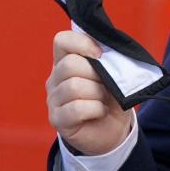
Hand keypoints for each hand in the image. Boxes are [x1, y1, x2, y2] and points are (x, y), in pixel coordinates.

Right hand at [46, 30, 130, 155]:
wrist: (111, 130)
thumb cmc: (112, 98)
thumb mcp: (116, 76)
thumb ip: (112, 61)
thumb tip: (112, 53)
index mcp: (67, 61)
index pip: (62, 40)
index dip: (82, 43)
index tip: (100, 54)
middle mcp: (55, 78)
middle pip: (70, 64)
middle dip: (96, 74)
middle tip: (106, 85)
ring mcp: (53, 100)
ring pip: (74, 86)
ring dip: (98, 93)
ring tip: (103, 100)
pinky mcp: (57, 119)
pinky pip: (76, 108)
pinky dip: (96, 109)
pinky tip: (100, 111)